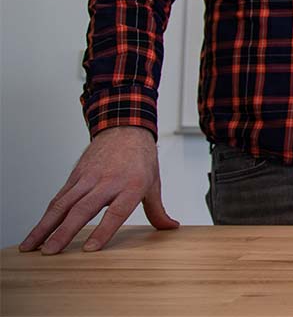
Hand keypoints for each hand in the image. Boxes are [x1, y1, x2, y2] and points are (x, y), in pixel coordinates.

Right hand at [20, 126, 178, 253]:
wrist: (126, 130)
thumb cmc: (141, 159)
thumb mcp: (153, 184)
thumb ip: (158, 210)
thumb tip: (171, 228)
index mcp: (131, 186)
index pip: (116, 212)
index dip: (103, 230)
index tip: (90, 249)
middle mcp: (108, 182)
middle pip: (84, 209)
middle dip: (65, 232)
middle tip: (51, 251)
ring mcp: (89, 178)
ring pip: (64, 204)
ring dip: (46, 225)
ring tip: (32, 245)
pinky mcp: (76, 176)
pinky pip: (59, 197)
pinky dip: (47, 214)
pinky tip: (38, 229)